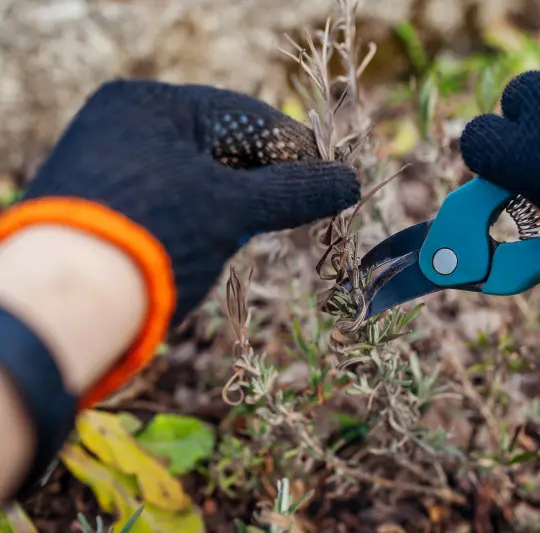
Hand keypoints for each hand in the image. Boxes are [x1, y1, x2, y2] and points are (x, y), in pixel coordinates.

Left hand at [7, 79, 359, 403]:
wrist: (65, 305)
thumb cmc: (155, 236)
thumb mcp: (232, 208)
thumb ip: (294, 191)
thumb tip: (351, 182)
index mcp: (149, 104)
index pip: (243, 116)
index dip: (294, 149)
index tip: (330, 179)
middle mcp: (123, 125)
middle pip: (218, 145)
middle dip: (261, 178)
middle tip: (300, 209)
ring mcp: (110, 166)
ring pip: (196, 175)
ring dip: (232, 201)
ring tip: (256, 230)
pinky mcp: (105, 206)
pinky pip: (170, 200)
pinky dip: (201, 218)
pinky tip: (216, 242)